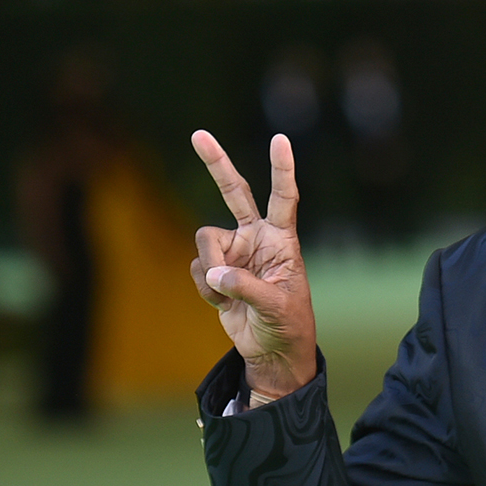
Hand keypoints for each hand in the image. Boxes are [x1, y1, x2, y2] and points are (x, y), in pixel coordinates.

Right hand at [190, 131, 317, 396]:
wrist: (271, 350)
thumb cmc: (287, 325)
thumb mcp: (275, 307)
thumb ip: (246, 288)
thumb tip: (214, 273)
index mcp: (282, 240)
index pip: (283, 198)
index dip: (281, 169)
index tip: (280, 140)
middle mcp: (257, 238)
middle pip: (235, 192)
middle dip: (217, 164)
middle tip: (198, 134)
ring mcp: (234, 252)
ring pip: (205, 241)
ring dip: (210, 269)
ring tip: (227, 295)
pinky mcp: (216, 269)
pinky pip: (198, 268)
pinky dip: (205, 289)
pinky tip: (223, 303)